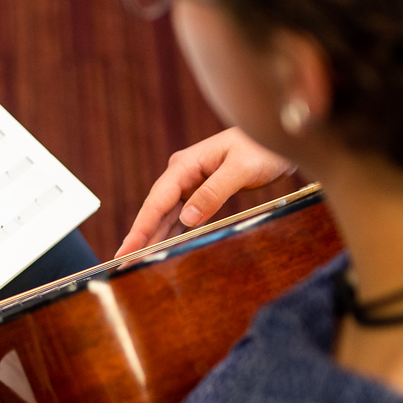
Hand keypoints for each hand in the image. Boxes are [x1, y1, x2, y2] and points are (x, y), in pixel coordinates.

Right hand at [115, 128, 295, 256]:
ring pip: (166, 216)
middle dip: (140, 238)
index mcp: (185, 166)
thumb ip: (213, 192)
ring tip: (138, 262)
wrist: (278, 138)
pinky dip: (172, 233)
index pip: (156, 202)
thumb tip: (186, 219)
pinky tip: (164, 248)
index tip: (126, 252)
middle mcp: (182, 174)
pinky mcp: (202, 192)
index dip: (140, 229)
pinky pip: (181, 217)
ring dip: (154, 238)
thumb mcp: (241, 169)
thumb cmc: (262, 147)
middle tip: (124, 265)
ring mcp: (190, 184)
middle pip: (155, 211)